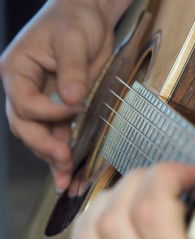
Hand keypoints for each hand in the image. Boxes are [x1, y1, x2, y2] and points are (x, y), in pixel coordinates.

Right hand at [0, 0, 129, 189]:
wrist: (89, 17)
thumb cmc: (75, 19)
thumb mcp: (73, 39)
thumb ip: (71, 69)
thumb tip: (71, 100)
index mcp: (18, 70)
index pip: (24, 102)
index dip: (47, 112)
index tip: (73, 109)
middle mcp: (25, 87)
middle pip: (25, 125)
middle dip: (43, 145)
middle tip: (64, 161)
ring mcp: (43, 98)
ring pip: (40, 133)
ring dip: (52, 156)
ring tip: (66, 178)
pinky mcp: (61, 105)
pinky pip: (58, 131)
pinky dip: (63, 149)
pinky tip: (69, 169)